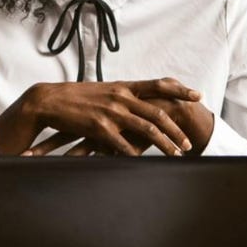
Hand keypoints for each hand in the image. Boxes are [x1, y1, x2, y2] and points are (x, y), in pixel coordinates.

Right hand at [61, 95, 214, 156]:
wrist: (49, 100)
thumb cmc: (76, 97)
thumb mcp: (103, 90)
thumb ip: (122, 95)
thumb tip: (138, 101)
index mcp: (124, 86)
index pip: (159, 84)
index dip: (180, 90)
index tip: (198, 96)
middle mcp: (121, 97)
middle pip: (158, 114)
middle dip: (177, 130)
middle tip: (189, 143)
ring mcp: (111, 112)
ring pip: (147, 130)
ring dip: (166, 145)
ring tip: (177, 155)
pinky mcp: (99, 127)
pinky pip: (123, 144)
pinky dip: (135, 154)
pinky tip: (144, 162)